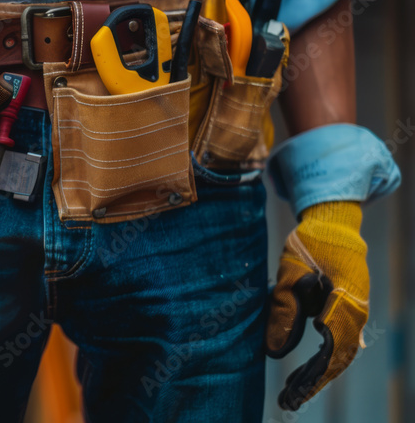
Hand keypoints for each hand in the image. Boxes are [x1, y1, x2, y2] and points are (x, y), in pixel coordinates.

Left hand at [266, 201, 367, 409]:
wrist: (332, 225)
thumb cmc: (309, 246)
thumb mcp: (289, 275)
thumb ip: (283, 312)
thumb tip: (272, 353)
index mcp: (346, 301)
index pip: (333, 347)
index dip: (315, 373)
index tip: (296, 390)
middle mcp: (355, 312)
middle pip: (337, 357)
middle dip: (312, 382)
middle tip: (286, 402)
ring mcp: (354, 314)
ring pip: (337, 354)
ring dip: (315, 376)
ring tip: (290, 396)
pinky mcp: (346, 314)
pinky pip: (336, 344)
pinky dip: (320, 362)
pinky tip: (303, 378)